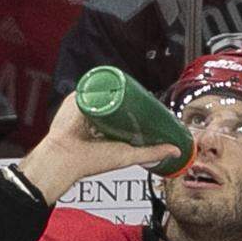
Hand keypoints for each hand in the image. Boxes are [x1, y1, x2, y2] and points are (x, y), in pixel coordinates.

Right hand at [18, 93, 181, 204]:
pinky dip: (103, 80)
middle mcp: (99, 116)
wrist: (65, 156)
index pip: (128, 113)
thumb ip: (152, 153)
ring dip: (120, 89)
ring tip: (136, 89)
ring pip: (107, 92)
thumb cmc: (92, 160)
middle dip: (133, 98)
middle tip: (148, 97)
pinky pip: (92, 85)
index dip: (141, 110)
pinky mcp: (78, 98)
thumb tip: (176, 150)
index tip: (154, 109)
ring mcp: (88, 106)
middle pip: (119, 101)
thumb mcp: (128, 156)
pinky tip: (117, 79)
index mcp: (109, 130)